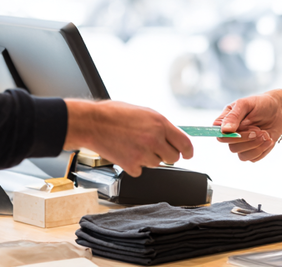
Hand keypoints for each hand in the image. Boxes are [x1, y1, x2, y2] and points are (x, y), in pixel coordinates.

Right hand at [63, 99, 192, 175]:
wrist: (92, 123)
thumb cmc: (114, 114)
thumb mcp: (144, 112)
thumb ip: (160, 125)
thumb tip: (172, 136)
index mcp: (160, 123)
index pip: (185, 143)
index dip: (189, 151)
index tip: (188, 154)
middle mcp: (155, 139)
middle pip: (173, 158)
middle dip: (167, 155)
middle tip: (155, 148)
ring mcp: (143, 154)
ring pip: (156, 164)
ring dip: (149, 158)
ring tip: (134, 145)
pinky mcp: (131, 165)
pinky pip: (140, 170)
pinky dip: (134, 165)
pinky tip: (126, 152)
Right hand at [212, 90, 281, 162]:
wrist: (278, 110)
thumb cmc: (260, 104)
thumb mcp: (246, 104)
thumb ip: (234, 115)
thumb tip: (225, 130)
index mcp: (225, 122)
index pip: (220, 135)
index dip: (230, 136)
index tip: (242, 129)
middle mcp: (231, 135)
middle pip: (232, 147)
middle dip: (248, 139)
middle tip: (259, 130)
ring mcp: (241, 145)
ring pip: (242, 156)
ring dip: (257, 145)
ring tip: (265, 134)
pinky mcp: (252, 151)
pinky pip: (254, 158)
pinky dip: (263, 149)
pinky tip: (269, 139)